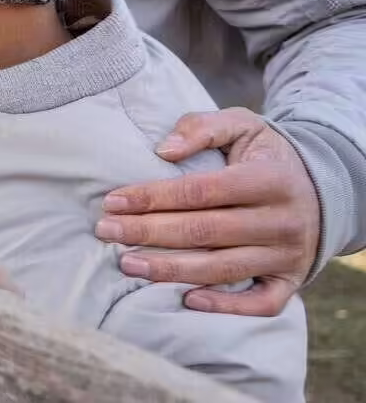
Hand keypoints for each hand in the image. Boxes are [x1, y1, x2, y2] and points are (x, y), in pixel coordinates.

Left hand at [98, 107, 318, 316]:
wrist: (326, 187)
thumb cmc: (266, 156)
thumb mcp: (244, 125)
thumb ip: (203, 127)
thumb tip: (163, 150)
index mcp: (270, 179)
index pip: (201, 191)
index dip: (153, 197)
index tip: (112, 201)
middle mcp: (283, 220)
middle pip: (205, 231)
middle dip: (149, 232)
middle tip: (106, 232)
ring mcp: (289, 254)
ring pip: (223, 268)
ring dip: (170, 270)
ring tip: (127, 264)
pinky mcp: (290, 280)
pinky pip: (262, 303)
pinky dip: (226, 306)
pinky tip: (186, 300)